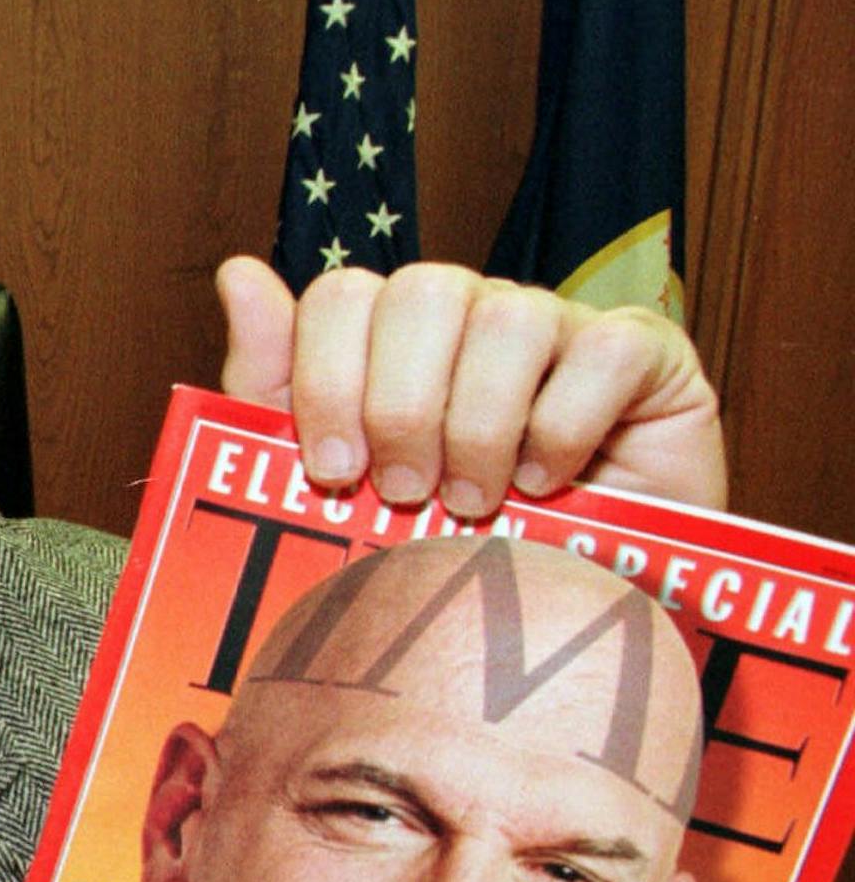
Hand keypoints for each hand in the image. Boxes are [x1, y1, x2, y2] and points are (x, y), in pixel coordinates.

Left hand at [216, 256, 725, 513]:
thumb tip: (237, 274)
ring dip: (480, 428)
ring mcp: (561, 325)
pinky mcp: (644, 355)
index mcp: (393, 337)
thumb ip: (276, 385)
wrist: (566, 607)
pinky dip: (562, 429)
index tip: (336, 472)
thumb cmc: (441, 543)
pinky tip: (546, 484)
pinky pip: (600, 354)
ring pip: (507, 318)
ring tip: (475, 503)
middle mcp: (474, 313)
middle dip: (401, 407)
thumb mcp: (339, 480)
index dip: (328, 381)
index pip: (343, 297)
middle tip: (409, 492)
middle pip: (422, 293)